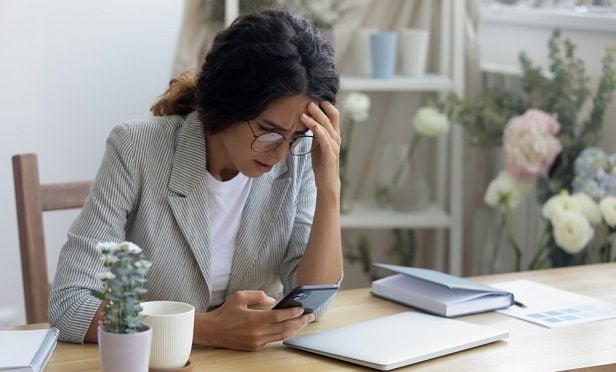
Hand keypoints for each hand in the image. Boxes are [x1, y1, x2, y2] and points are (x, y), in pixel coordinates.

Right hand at [193, 290, 314, 350]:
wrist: (212, 331)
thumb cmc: (225, 312)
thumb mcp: (239, 296)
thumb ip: (257, 295)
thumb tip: (272, 300)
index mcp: (254, 319)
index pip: (279, 316)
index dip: (292, 313)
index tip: (301, 309)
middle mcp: (257, 332)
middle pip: (284, 328)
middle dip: (299, 322)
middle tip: (310, 316)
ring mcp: (257, 342)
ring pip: (281, 336)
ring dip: (294, 329)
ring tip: (303, 323)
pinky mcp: (255, 347)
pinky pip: (273, 340)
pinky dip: (283, 334)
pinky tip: (289, 328)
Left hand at [301, 101, 340, 193]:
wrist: (327, 181)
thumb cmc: (322, 163)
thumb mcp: (318, 144)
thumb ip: (316, 133)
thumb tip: (307, 122)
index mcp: (334, 134)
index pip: (333, 115)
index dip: (326, 105)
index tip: (314, 98)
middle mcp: (336, 138)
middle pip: (330, 117)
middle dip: (319, 108)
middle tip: (308, 101)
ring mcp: (334, 145)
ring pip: (326, 127)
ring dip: (315, 117)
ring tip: (305, 111)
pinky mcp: (329, 154)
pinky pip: (324, 139)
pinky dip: (317, 130)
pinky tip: (311, 125)